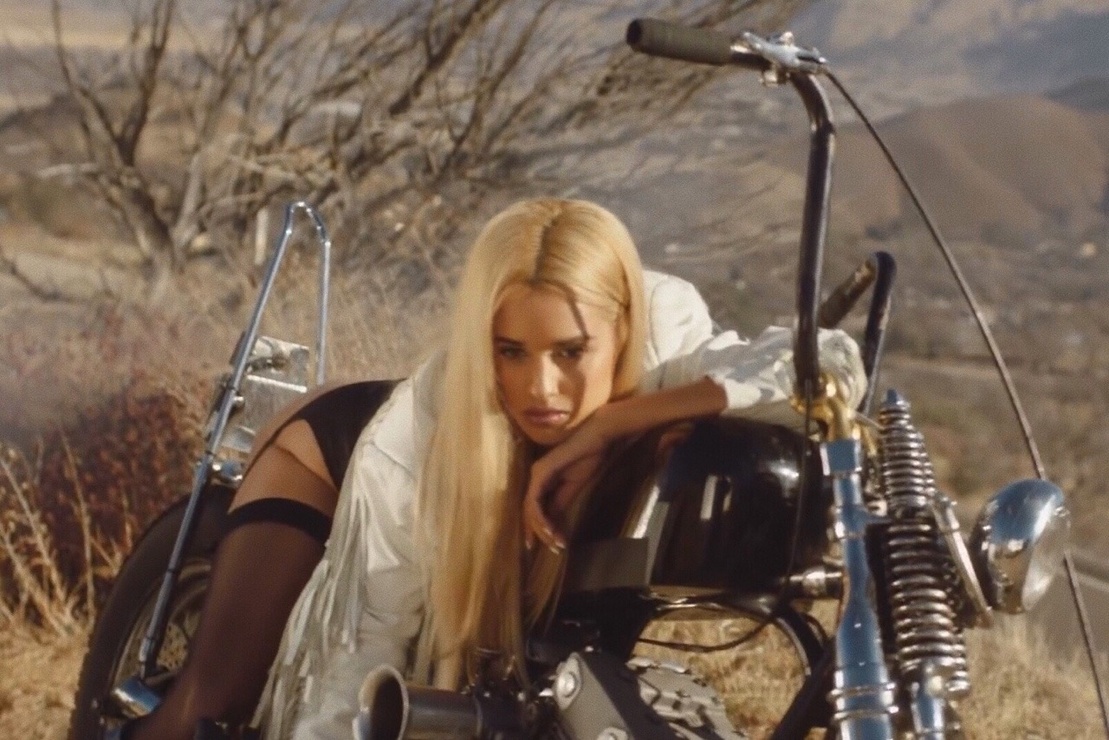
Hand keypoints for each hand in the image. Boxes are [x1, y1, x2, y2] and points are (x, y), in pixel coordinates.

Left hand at [523, 413, 611, 551]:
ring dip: (541, 530)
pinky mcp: (540, 473)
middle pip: (528, 511)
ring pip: (529, 509)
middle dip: (538, 534)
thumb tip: (552, 524)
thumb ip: (560, 503)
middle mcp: (534, 477)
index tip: (550, 546)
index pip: (533, 508)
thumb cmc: (588, 457)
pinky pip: (534, 501)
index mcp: (541, 480)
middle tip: (552, 550)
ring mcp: (535, 474)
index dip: (538, 529)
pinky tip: (550, 530)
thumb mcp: (573, 487)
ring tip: (555, 544)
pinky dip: (540, 518)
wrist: (598, 438)